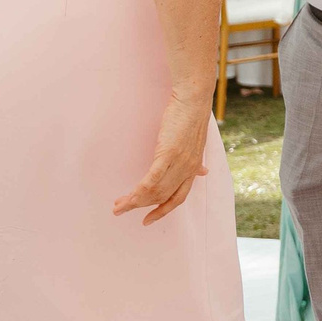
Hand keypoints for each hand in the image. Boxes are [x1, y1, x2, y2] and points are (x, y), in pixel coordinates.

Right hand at [113, 93, 210, 224]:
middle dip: (140, 206)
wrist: (193, 100)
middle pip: (161, 197)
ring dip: (134, 201)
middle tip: (120, 208)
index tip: (148, 220)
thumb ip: (196, 160)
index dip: (162, 210)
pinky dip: (140, 191)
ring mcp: (179, 162)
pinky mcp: (169, 153)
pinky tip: (129, 197)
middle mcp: (187, 169)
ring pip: (154, 191)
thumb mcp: (196, 143)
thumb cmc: (191, 118)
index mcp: (192, 168)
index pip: (177, 197)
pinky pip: (152, 179)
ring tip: (118, 205)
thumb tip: (203, 171)